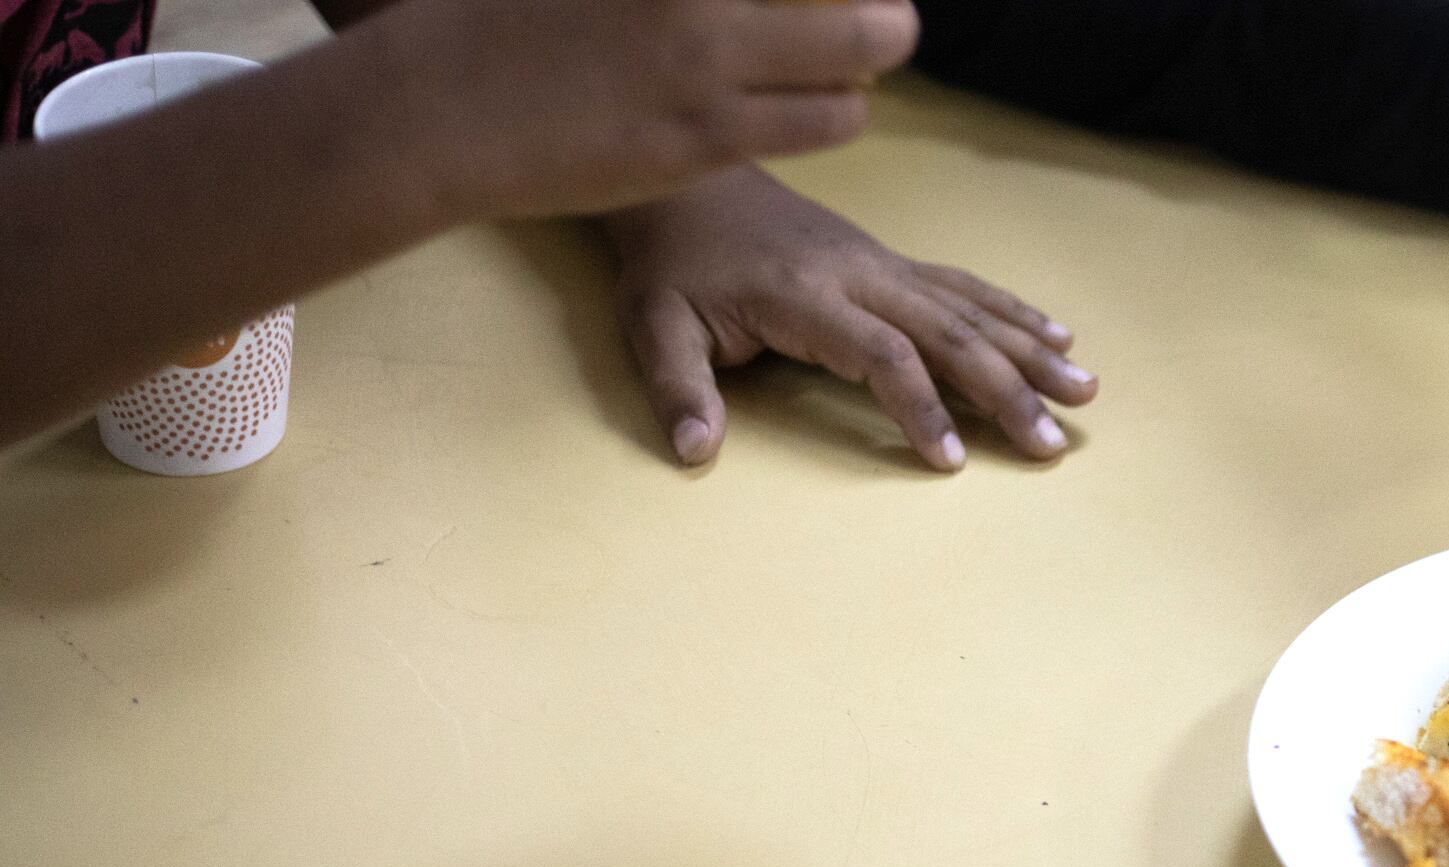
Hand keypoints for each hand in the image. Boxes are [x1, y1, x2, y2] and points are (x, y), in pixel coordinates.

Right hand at [365, 0, 919, 221]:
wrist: (437, 107)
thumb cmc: (495, 14)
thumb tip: (718, 6)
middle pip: (857, 6)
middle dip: (878, 9)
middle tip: (874, 13)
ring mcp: (707, 64)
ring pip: (858, 59)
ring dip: (863, 61)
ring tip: (844, 64)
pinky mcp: (707, 138)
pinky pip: (822, 122)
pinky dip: (834, 108)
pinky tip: (813, 104)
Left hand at [598, 166, 1094, 469]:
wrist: (691, 183)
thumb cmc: (673, 263)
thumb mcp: (653, 323)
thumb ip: (678, 387)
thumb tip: (696, 450)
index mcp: (806, 295)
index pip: (881, 353)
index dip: (920, 405)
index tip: (950, 460)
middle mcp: (861, 275)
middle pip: (950, 333)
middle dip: (1007, 390)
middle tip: (1052, 442)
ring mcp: (884, 265)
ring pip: (971, 309)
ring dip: (1030, 352)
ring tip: (1085, 391)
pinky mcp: (893, 262)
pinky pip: (965, 287)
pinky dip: (1015, 312)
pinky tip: (1058, 337)